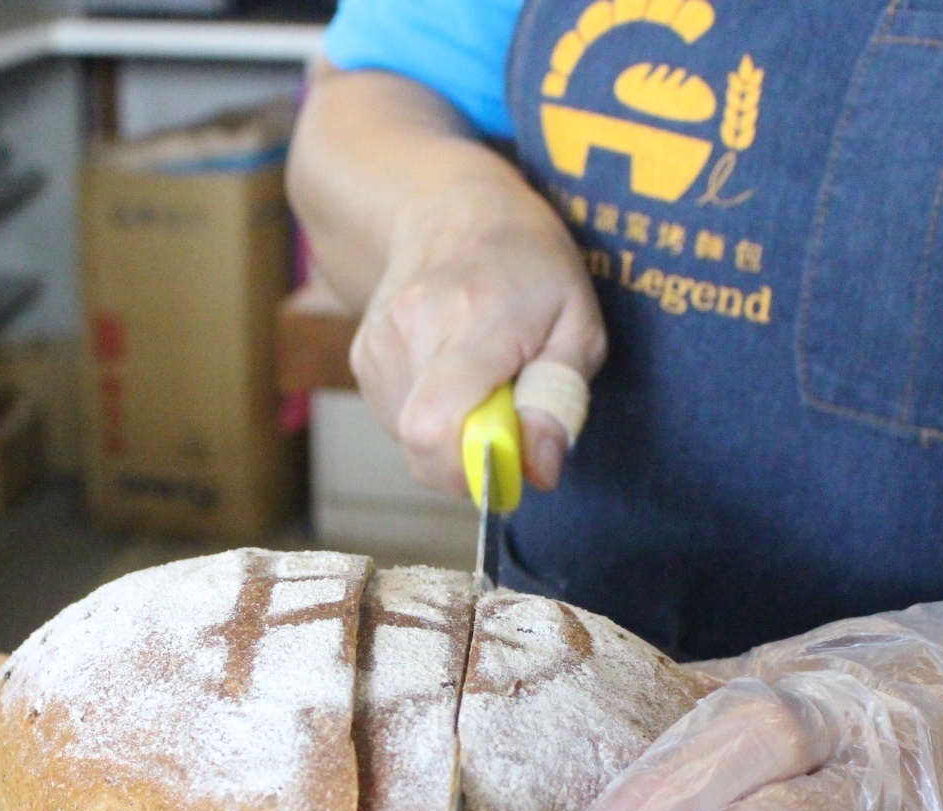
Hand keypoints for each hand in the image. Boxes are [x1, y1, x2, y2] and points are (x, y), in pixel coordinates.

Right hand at [349, 178, 604, 495]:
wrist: (452, 208)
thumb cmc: (529, 265)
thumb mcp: (578, 323)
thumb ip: (559, 399)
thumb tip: (539, 471)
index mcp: (472, 322)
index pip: (435, 428)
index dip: (470, 470)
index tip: (511, 462)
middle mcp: (411, 332)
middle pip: (423, 445)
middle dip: (471, 455)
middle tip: (508, 416)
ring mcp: (378, 345)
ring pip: (411, 438)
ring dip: (454, 431)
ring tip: (482, 379)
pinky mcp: (363, 358)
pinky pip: (397, 420)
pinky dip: (432, 414)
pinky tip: (452, 372)